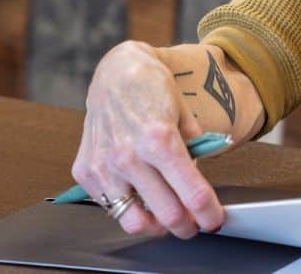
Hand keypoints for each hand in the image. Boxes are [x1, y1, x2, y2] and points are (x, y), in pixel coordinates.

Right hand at [71, 42, 223, 238]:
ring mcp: (104, 166)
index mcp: (160, 139)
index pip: (193, 193)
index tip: (215, 221)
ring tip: (166, 215)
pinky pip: (111, 208)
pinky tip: (139, 194)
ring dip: (157, 225)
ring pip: (136, 222)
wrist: (116, 73)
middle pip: (167, 215)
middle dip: (188, 227)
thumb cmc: (153, 90)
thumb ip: (195, 153)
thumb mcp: (186, 116)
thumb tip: (198, 187)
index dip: (209, 215)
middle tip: (195, 224)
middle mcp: (129, 155)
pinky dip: (129, 208)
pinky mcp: (86, 172)